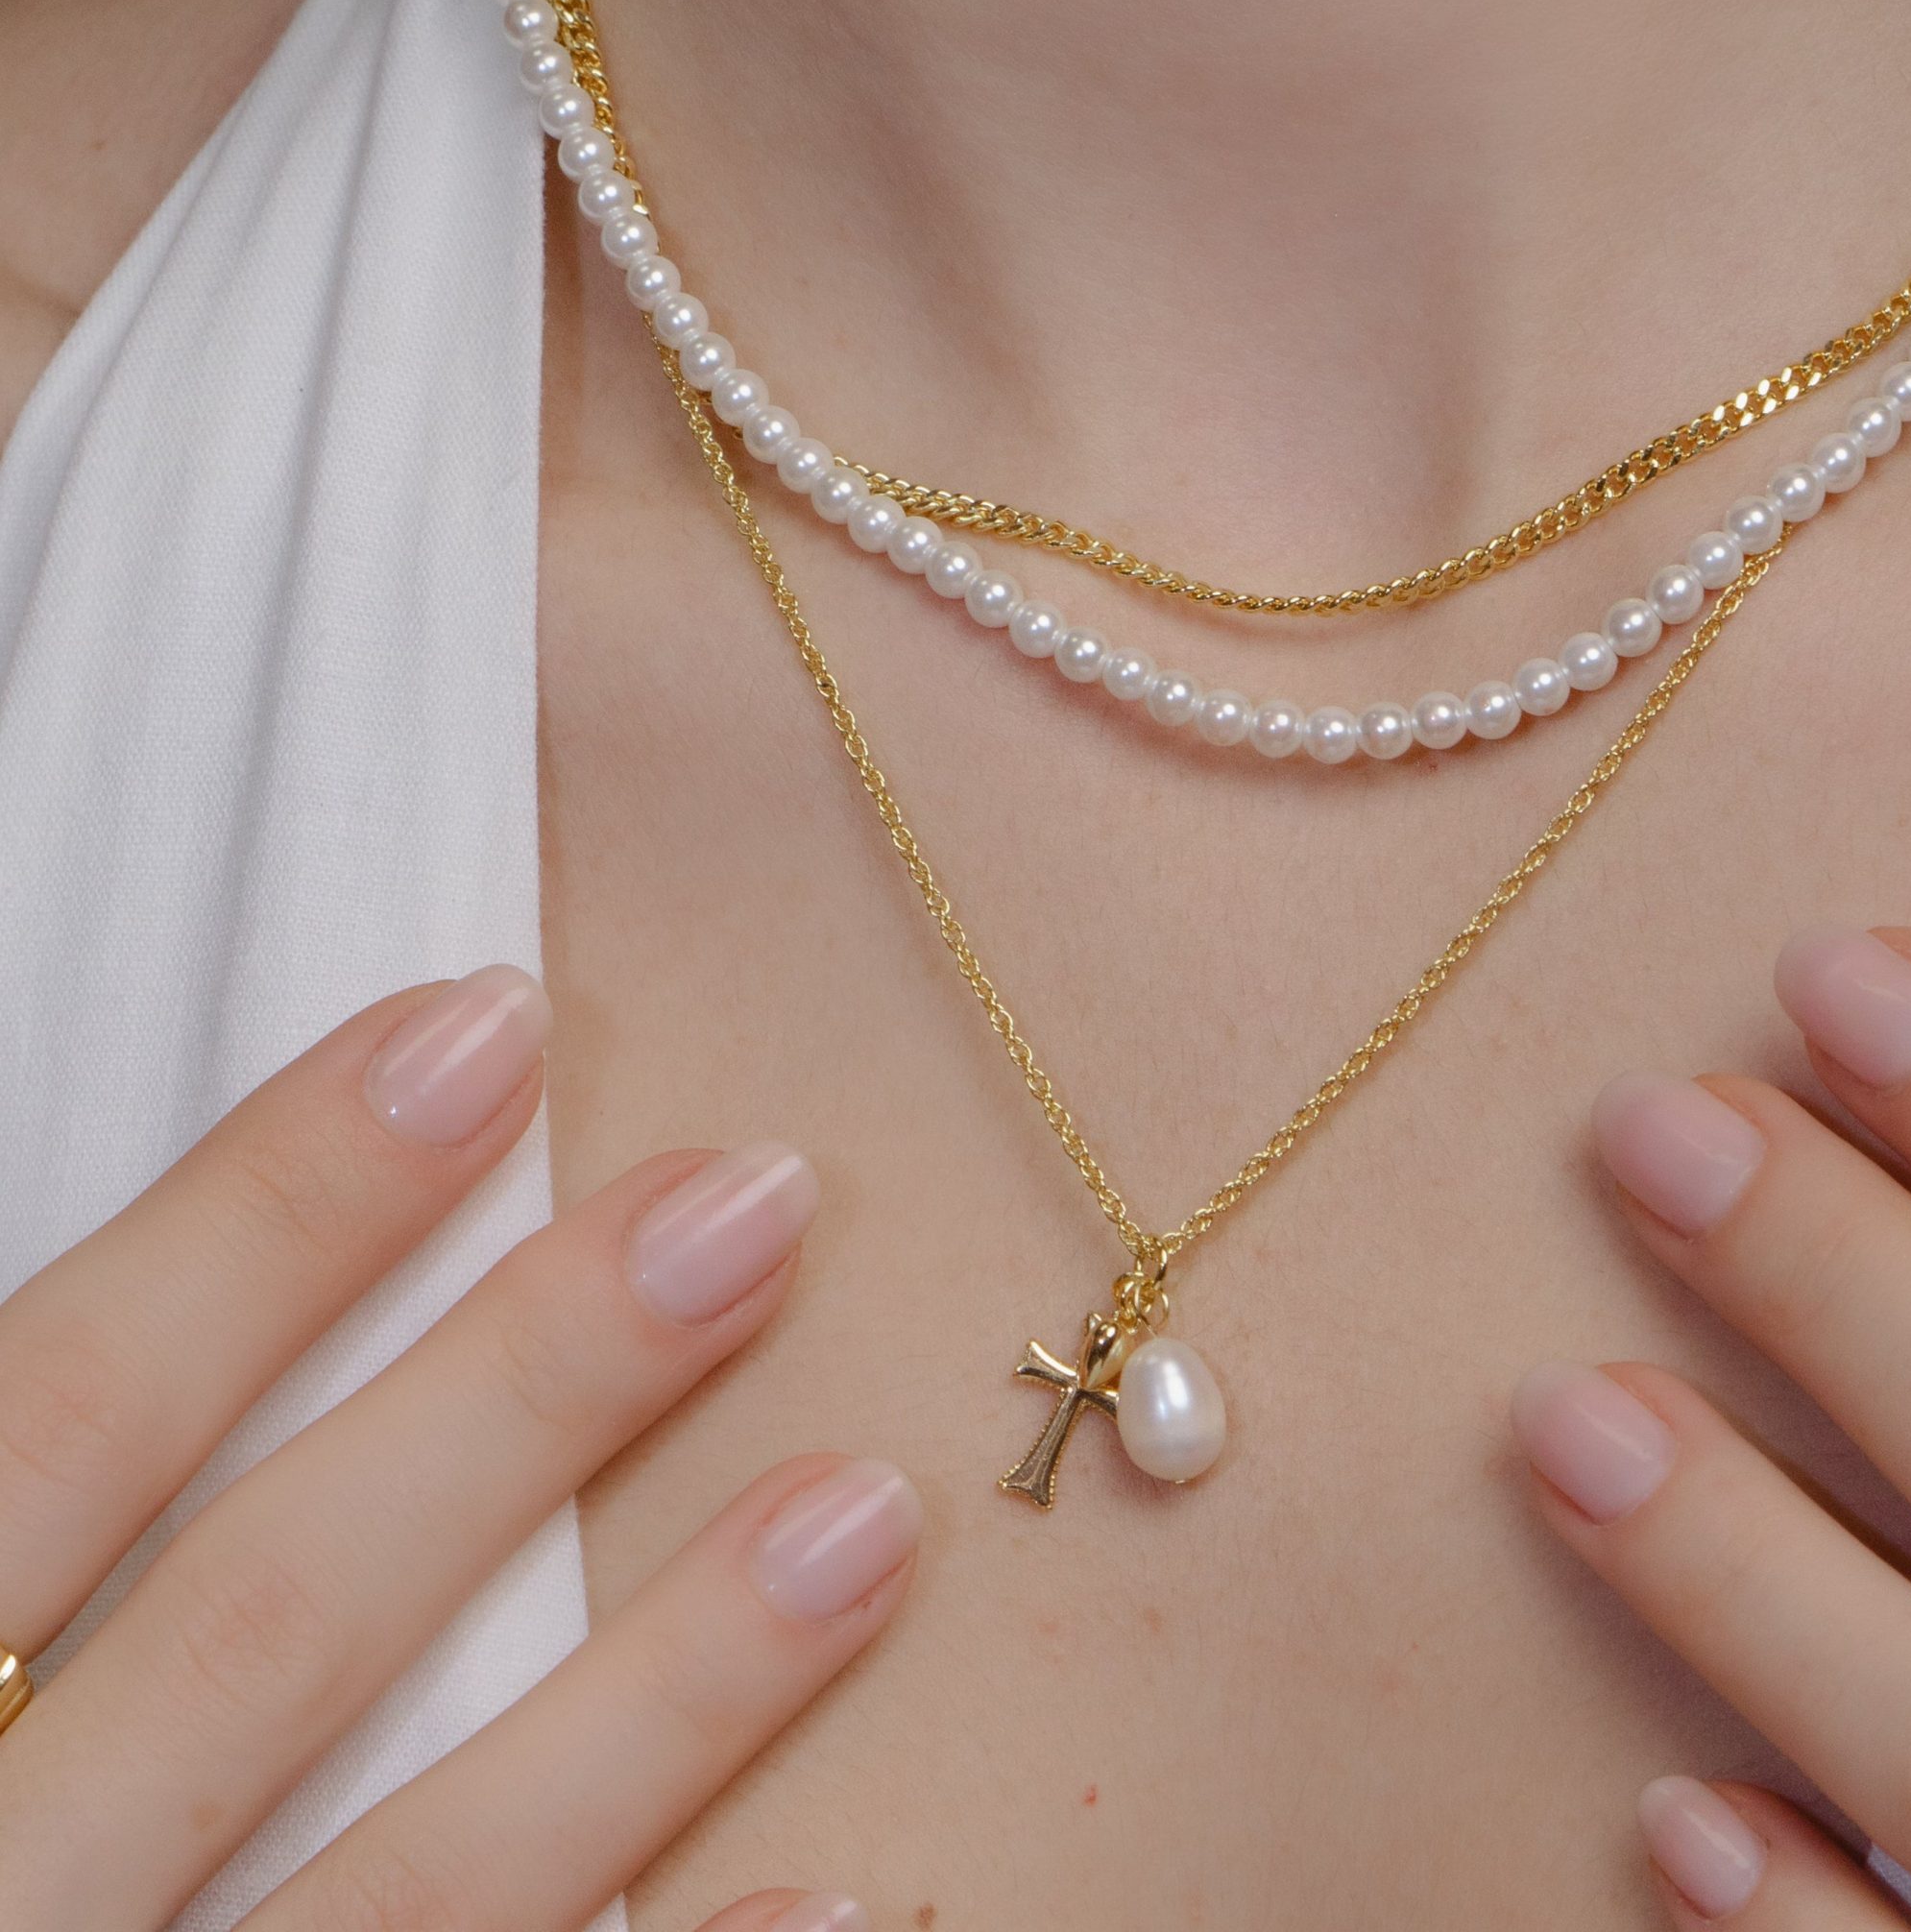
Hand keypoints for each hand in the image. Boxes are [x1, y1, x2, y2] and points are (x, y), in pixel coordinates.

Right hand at [0, 967, 908, 1931]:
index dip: (269, 1210)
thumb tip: (111, 1320)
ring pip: (416, 1887)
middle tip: (761, 1204)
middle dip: (524, 1394)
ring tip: (871, 1514)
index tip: (483, 1024)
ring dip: (667, 1699)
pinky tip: (854, 1894)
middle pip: (275, 1619)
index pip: (59, 1411)